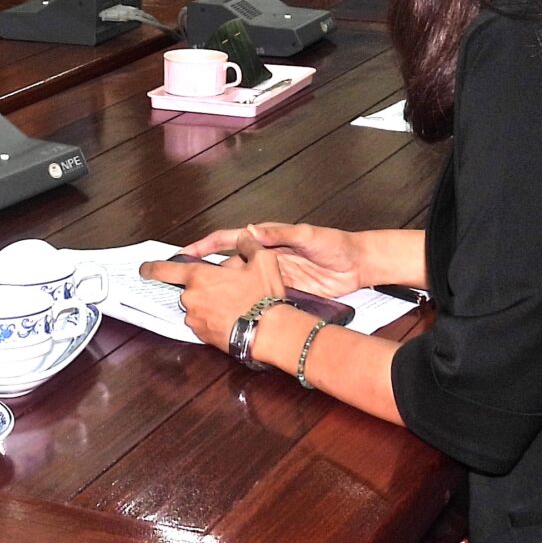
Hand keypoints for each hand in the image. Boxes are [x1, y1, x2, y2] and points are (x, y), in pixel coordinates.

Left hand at [140, 243, 289, 352]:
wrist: (270, 333)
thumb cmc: (263, 298)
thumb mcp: (263, 260)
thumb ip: (249, 244)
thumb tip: (246, 236)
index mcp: (199, 276)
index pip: (165, 269)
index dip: (152, 268)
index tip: (145, 269)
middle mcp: (191, 298)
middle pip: (189, 289)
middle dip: (204, 287)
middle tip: (228, 288)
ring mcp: (195, 319)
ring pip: (197, 306)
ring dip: (209, 304)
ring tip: (235, 304)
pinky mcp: (203, 337)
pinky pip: (203, 323)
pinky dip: (214, 319)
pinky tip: (234, 317)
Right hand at [181, 221, 369, 297]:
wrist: (356, 265)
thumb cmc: (333, 244)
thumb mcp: (307, 235)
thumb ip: (279, 234)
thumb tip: (249, 230)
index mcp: (266, 239)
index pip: (229, 239)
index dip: (206, 245)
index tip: (185, 253)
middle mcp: (264, 257)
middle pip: (228, 263)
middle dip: (206, 271)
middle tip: (185, 283)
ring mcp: (271, 275)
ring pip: (238, 283)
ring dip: (221, 290)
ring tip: (201, 301)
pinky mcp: (280, 291)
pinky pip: (255, 296)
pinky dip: (241, 303)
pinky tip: (230, 312)